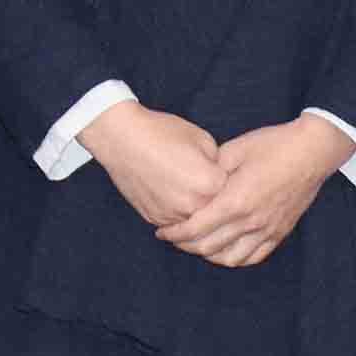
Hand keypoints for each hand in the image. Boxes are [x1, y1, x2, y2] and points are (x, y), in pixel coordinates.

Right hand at [77, 101, 222, 228]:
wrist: (122, 138)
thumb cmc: (162, 133)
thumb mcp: (202, 139)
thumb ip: (219, 162)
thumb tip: (225, 177)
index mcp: (210, 185)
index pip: (233, 191)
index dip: (228, 180)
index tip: (224, 173)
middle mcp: (193, 206)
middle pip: (215, 211)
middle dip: (214, 198)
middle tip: (204, 182)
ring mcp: (173, 216)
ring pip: (196, 221)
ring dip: (196, 211)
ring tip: (186, 187)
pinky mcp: (155, 219)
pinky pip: (175, 223)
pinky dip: (176, 213)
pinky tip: (171, 193)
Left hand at [158, 115, 351, 266]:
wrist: (312, 151)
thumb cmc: (272, 145)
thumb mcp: (234, 150)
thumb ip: (210, 171)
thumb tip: (191, 183)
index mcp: (235, 201)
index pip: (196, 229)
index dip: (175, 233)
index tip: (162, 230)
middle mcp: (251, 221)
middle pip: (209, 247)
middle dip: (185, 246)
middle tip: (173, 238)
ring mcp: (267, 230)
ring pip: (230, 258)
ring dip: (208, 255)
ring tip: (196, 244)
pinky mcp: (280, 232)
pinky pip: (253, 257)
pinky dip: (234, 258)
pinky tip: (224, 250)